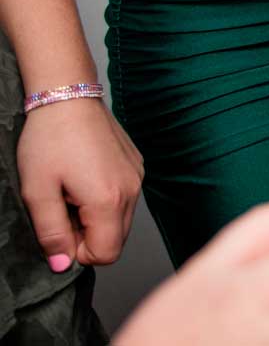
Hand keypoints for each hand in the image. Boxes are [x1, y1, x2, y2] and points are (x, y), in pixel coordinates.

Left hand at [15, 98, 141, 268]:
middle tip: (61, 208)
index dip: (78, 252)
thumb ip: (51, 234)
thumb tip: (63, 265)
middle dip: (87, 236)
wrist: (68, 98)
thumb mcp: (37, 192)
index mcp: (108, 201)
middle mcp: (131, 191)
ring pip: (121, 220)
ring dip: (95, 218)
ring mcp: (137, 176)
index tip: (59, 229)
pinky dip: (105, 199)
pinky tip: (85, 177)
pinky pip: (124, 198)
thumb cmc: (49, 141)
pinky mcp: (137, 165)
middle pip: (116, 240)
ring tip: (72, 191)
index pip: (105, 254)